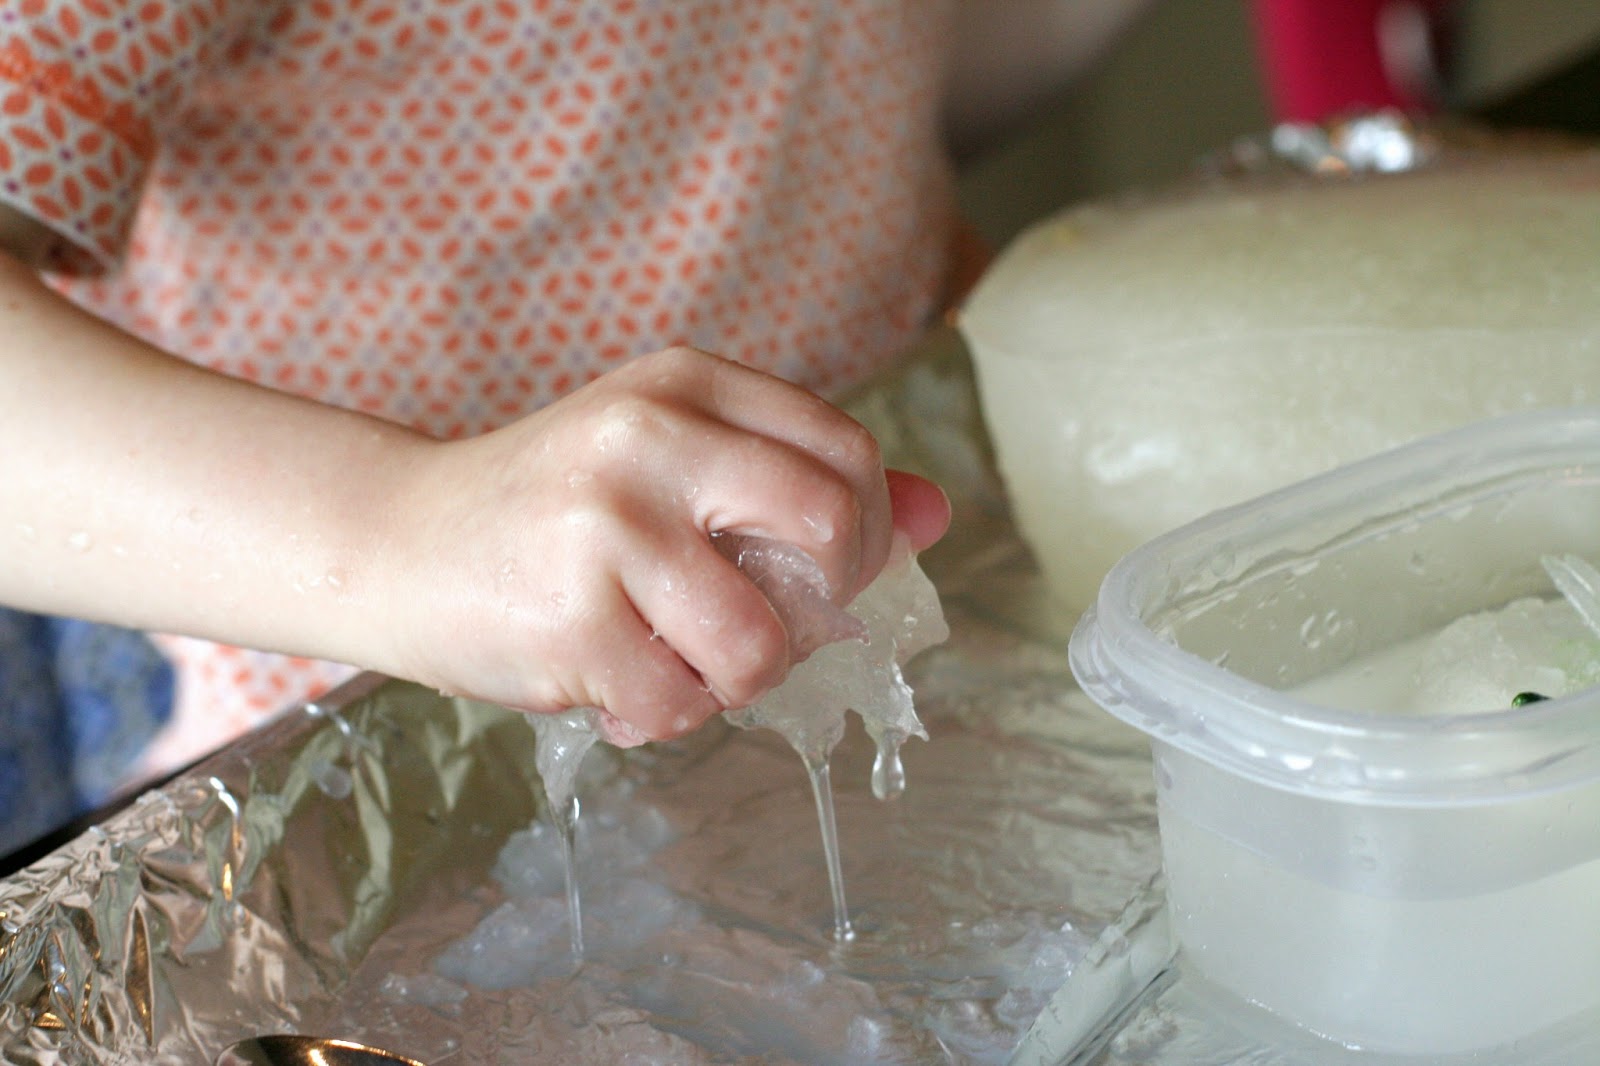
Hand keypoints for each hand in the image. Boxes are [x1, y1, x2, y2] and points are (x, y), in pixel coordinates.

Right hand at [380, 347, 947, 740]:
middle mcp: (651, 437)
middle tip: (766, 621)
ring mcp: (609, 526)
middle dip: (820, 604)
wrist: (397, 540)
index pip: (847, 452)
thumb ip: (801, 480)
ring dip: (737, 679)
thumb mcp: (677, 463)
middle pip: (830, 531)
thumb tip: (938, 512)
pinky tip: (617, 681)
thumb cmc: (555, 508)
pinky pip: (682, 703)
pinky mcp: (571, 618)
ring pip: (763, 643)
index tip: (819, 571)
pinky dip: (665, 714)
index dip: (863, 532)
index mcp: (686, 385)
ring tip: (680, 660)